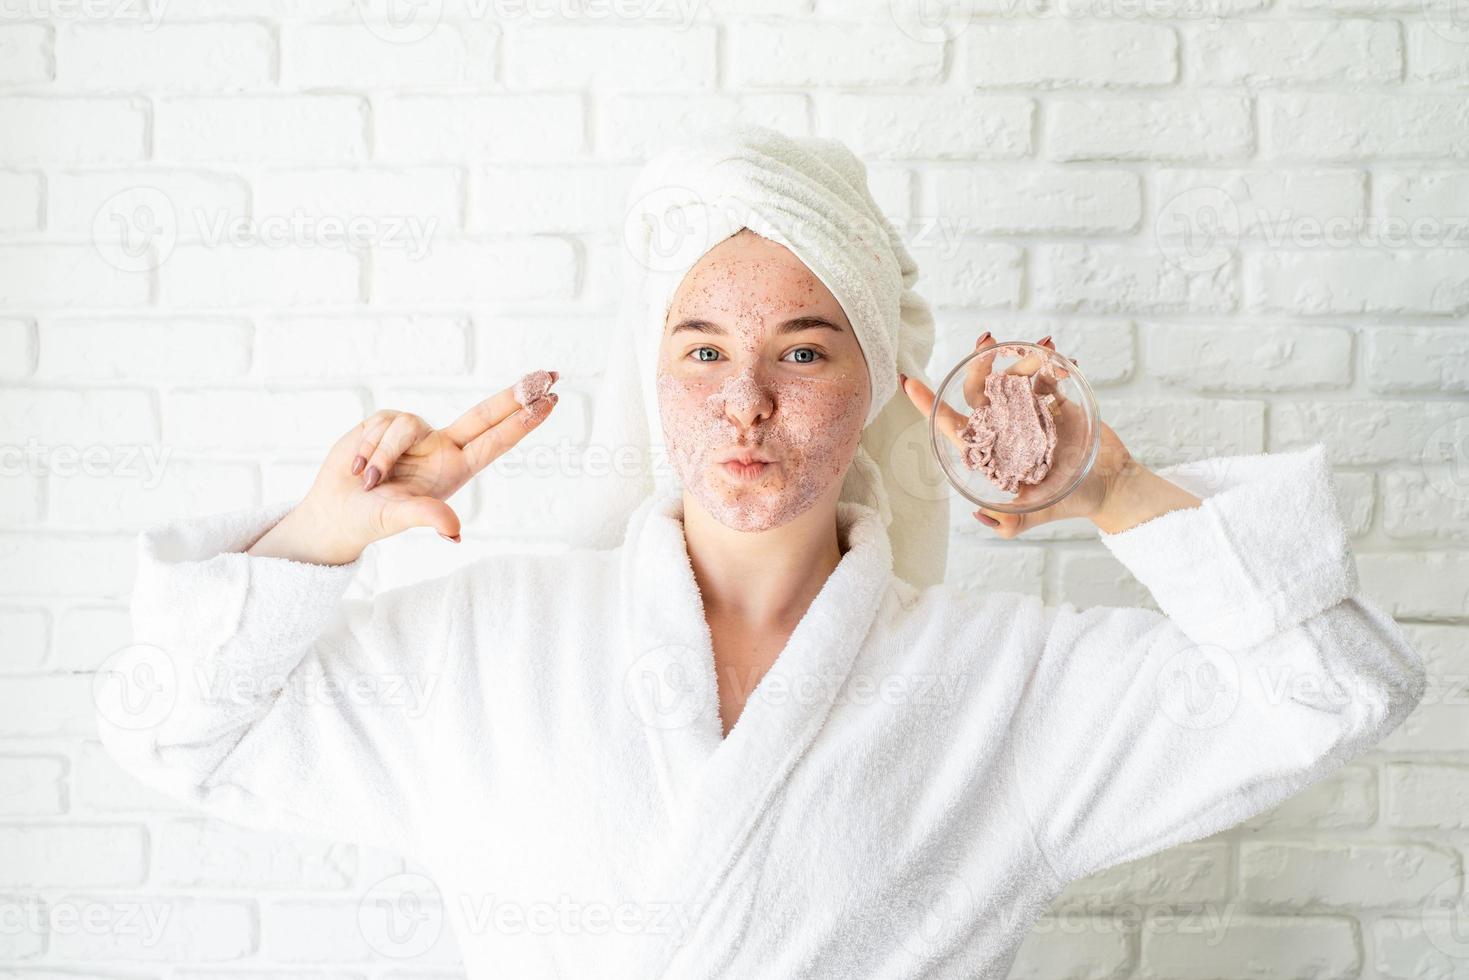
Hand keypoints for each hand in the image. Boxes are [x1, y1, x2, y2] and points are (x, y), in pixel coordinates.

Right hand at [247, 371, 559, 563]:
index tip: (551, 401)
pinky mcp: (385, 424)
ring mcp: (414, 434)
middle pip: (482, 414)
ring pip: (405, 426)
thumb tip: (454, 533)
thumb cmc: (372, 519)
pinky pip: (380, 424)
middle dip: (514, 395)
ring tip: (368, 482)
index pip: (496, 440)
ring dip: (381, 455)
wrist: (336, 511)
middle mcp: (441, 447)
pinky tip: (357, 468)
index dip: (524, 421)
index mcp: (454, 469)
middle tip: (549, 375)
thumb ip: (427, 517)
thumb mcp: (400, 518)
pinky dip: (366, 448)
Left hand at [901, 334, 1134, 538]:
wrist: (1111, 486)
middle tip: (987, 344)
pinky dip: (1050, 361)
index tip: (907, 381)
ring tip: (1040, 353)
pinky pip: (1046, 374)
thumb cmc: (1069, 503)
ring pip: (1013, 377)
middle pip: (980, 392)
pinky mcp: (1056, 400)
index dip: (929, 404)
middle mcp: (1005, 428)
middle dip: (979, 366)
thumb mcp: (1034, 516)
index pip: (953, 425)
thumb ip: (1008, 522)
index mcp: (992, 451)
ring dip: (1021, 359)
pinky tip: (1058, 356)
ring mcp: (1030, 411)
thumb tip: (978, 511)